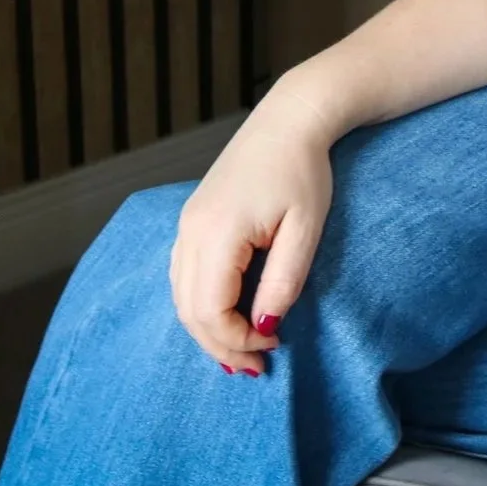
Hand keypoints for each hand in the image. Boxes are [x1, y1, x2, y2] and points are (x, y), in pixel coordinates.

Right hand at [168, 78, 340, 375]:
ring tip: (243, 350)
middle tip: (257, 367)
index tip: (272, 347)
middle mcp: (191, 231)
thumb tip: (263, 329)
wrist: (290, 119)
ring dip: (208, 328)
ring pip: (181, 296)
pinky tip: (228, 315)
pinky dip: (201, 304)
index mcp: (218, 232)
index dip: (235, 339)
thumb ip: (283, 281)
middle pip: (188, 310)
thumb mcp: (306, 227)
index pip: (209, 309)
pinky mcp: (193, 219)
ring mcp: (187, 224)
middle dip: (219, 345)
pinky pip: (184, 276)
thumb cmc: (304, 169)